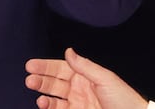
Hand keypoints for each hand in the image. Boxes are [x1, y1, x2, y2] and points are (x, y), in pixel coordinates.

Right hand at [25, 48, 148, 108]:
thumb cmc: (124, 100)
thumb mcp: (105, 79)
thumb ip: (85, 66)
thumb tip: (69, 51)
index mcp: (85, 76)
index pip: (61, 68)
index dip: (46, 66)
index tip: (31, 65)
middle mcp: (78, 89)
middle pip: (54, 82)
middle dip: (41, 79)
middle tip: (30, 79)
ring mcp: (77, 103)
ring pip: (54, 97)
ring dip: (43, 94)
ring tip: (36, 94)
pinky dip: (48, 106)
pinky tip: (43, 104)